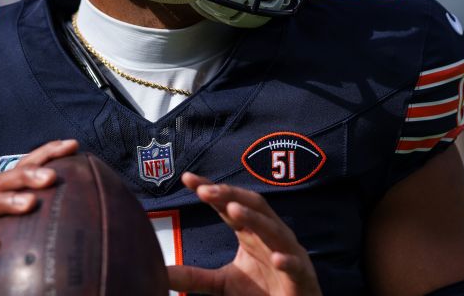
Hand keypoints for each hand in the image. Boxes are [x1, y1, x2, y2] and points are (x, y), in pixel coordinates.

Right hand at [0, 139, 77, 295]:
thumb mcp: (21, 231)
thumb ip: (46, 219)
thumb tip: (92, 217)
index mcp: (1, 195)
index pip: (23, 167)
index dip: (46, 153)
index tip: (73, 145)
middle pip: (4, 181)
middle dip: (27, 174)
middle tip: (51, 177)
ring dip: (7, 202)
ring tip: (29, 203)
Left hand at [168, 173, 321, 295]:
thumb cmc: (261, 293)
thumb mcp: (222, 283)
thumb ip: (194, 276)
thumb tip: (161, 272)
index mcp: (251, 232)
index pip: (229, 204)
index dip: (211, 190)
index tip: (186, 178)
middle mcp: (270, 235)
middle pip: (253, 205)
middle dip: (230, 195)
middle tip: (204, 190)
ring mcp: (288, 253)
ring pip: (274, 230)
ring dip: (255, 218)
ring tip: (234, 209)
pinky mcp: (302, 277)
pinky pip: (296, 265)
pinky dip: (287, 260)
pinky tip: (275, 259)